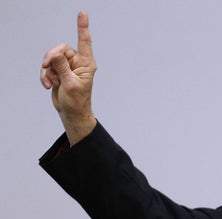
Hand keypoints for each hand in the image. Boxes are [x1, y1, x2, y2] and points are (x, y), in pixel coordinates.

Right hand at [40, 11, 96, 143]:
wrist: (71, 112)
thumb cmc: (76, 101)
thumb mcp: (70, 84)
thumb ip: (62, 68)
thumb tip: (56, 54)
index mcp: (86, 64)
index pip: (84, 42)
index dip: (82, 27)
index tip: (82, 13)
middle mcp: (78, 62)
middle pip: (60, 49)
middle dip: (50, 57)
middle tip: (46, 66)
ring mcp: (67, 67)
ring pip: (51, 59)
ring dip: (47, 71)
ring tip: (51, 83)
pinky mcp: (59, 72)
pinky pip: (47, 67)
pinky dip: (45, 76)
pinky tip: (48, 85)